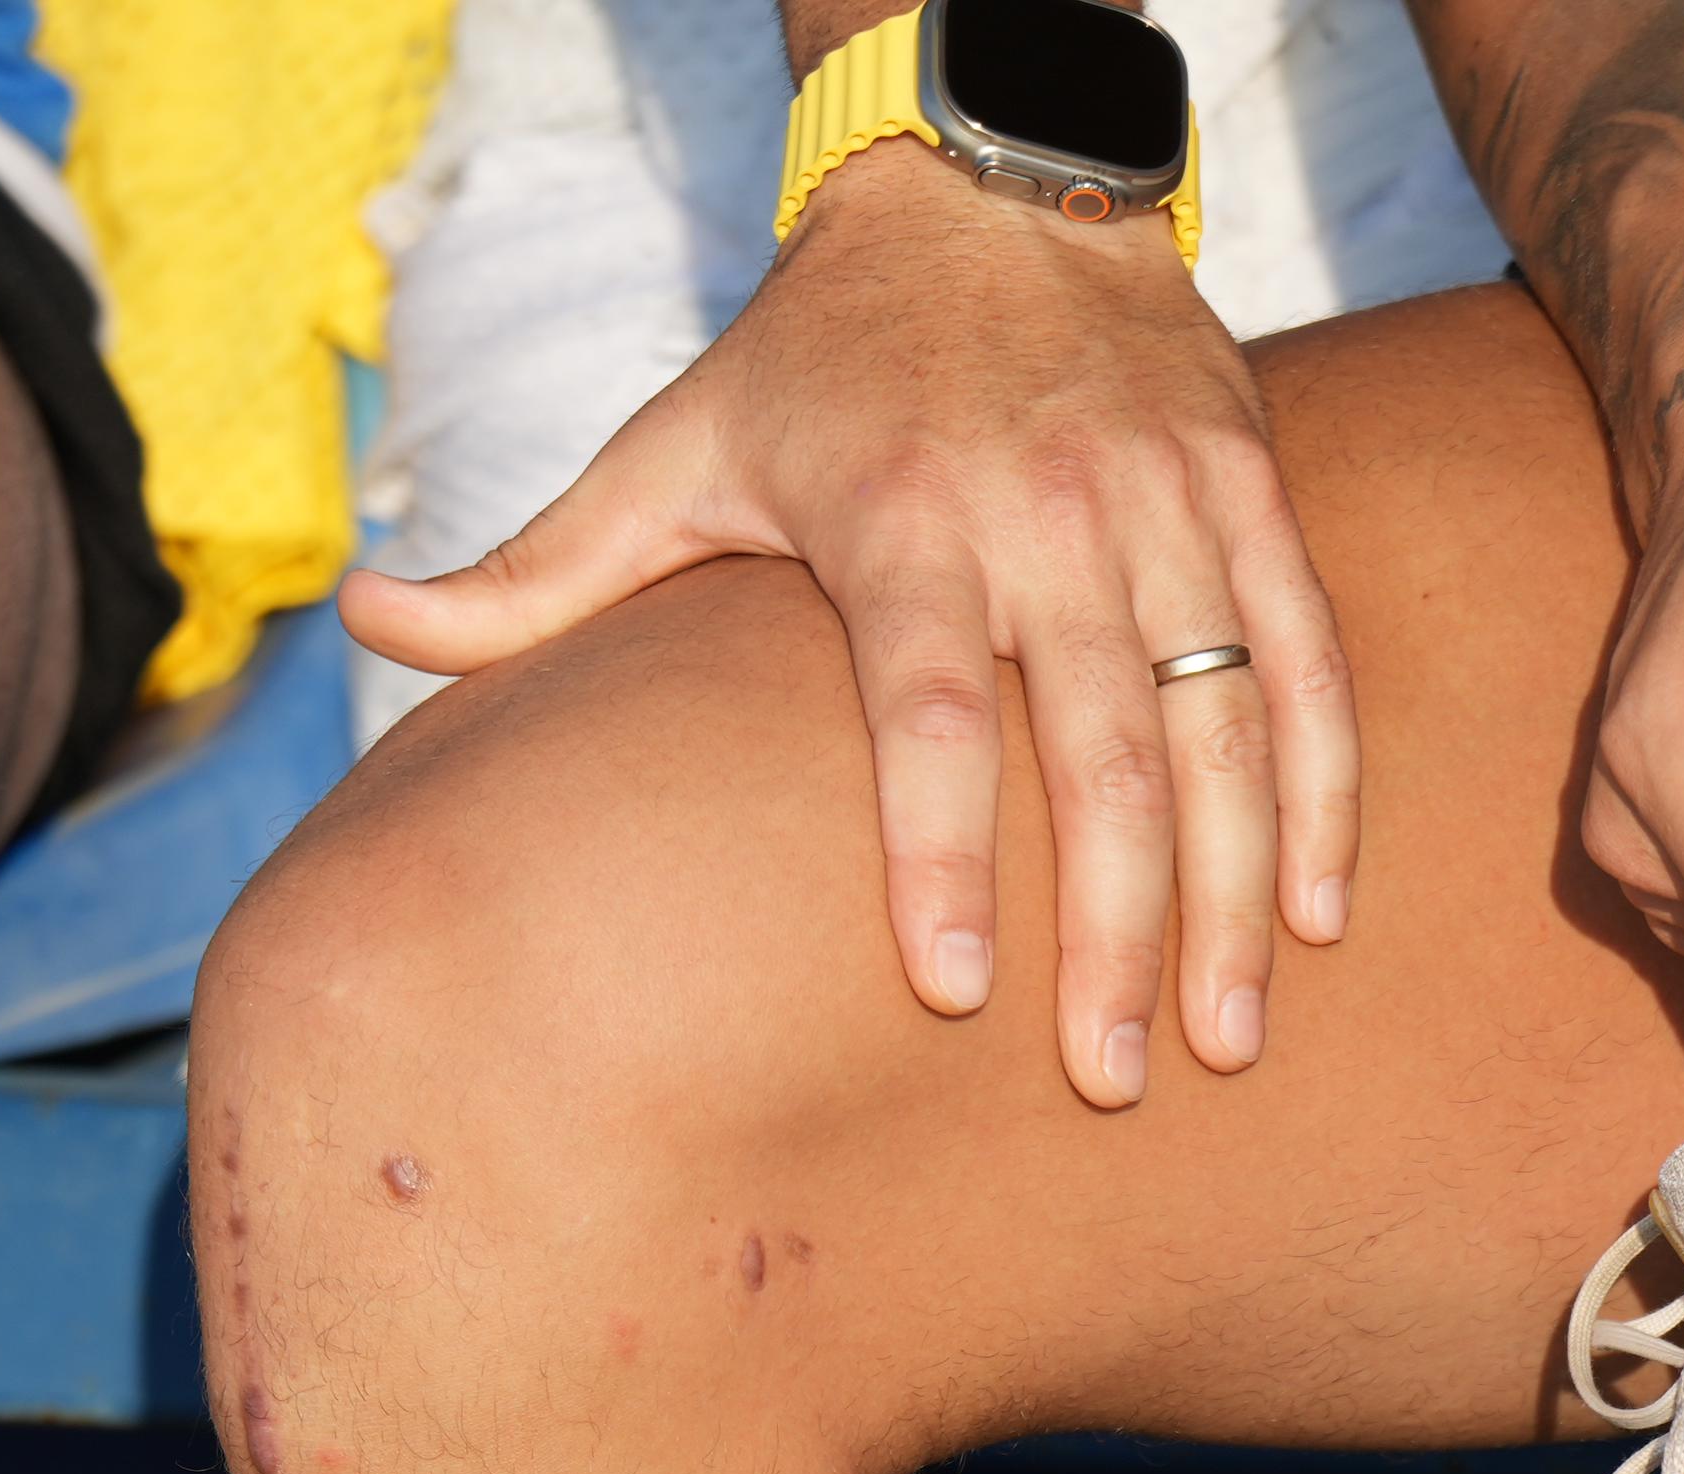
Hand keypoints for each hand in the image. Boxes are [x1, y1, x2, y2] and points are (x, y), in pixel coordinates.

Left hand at [338, 139, 1354, 1107]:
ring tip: (1226, 1037)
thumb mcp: (668, 447)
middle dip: (1116, 926)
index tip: (957, 991)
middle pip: (1097, 747)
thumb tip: (360, 616)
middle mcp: (1044, 511)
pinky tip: (1318, 909)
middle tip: (1108, 1081)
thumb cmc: (809, 361)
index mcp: (895, 515)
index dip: (942, 852)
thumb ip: (530, 568)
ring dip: (1237, 889)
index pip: (928, 711)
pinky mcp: (1245, 486)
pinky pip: (1307, 654)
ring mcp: (1161, 501)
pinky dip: (1323, 785)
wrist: (987, 183)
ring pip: (1224, 718)